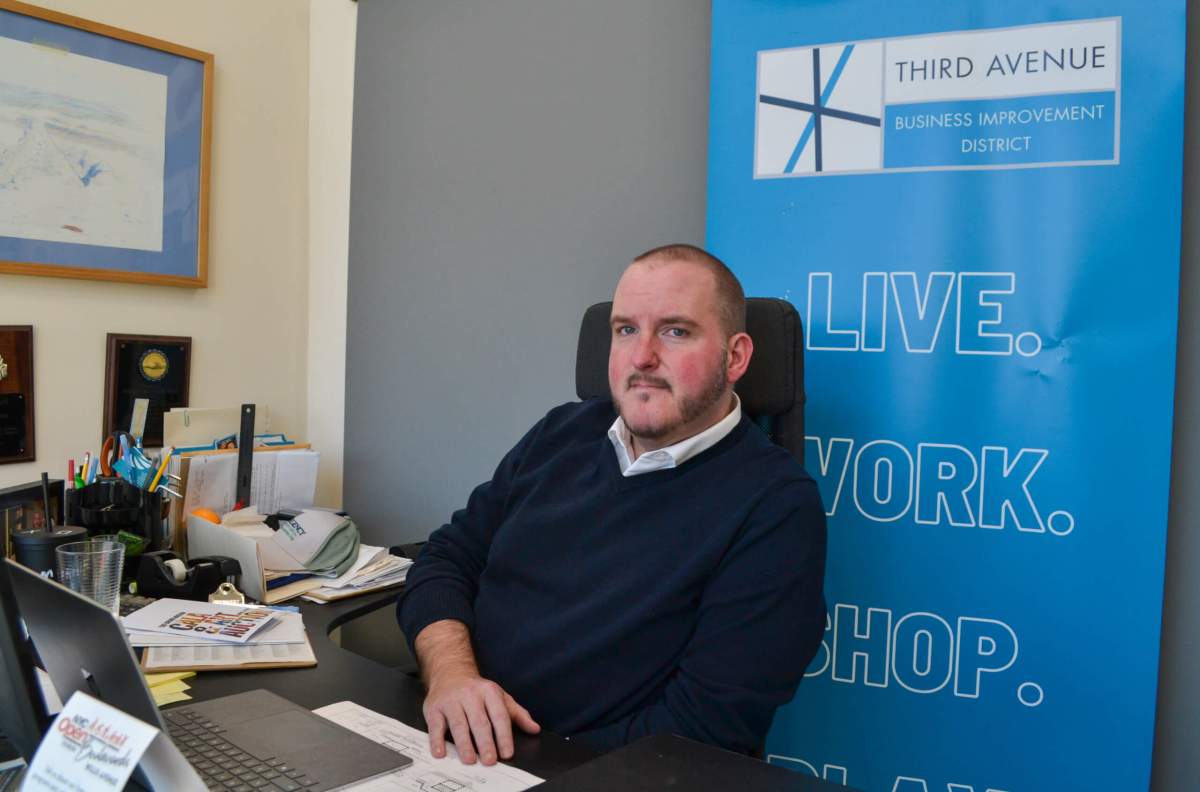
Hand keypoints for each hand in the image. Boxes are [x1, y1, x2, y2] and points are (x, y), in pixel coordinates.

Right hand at [423, 668, 540, 764]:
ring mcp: (451, 701)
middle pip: (479, 721)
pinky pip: (435, 725)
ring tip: (470, 759)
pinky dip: (437, 740)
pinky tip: (441, 752)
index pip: (499, 716)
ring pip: (459, 724)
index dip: (504, 735)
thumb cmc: (477, 690)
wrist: (450, 672)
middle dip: (485, 742)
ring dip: (464, 744)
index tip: (507, 753)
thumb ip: (518, 714)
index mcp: (489, 692)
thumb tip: (534, 728)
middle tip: (489, 760)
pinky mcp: (434, 708)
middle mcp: (470, 695)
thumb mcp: (500, 697)